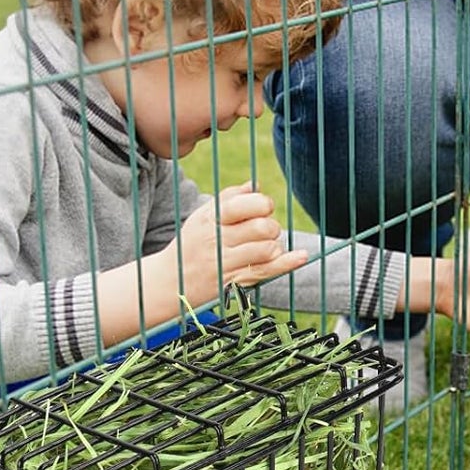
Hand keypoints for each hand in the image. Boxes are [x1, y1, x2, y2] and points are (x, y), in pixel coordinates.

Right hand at [175, 183, 306, 299]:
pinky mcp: (233, 283)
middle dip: (271, 226)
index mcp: (208, 219)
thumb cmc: (190, 246)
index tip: (263, 208)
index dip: (262, 204)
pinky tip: (302, 256)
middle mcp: (216, 241)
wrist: (167, 284)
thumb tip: (255, 185)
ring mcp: (225, 264)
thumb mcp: (200, 218)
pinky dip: (288, 262)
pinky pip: (267, 272)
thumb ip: (227, 199)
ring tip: (265, 246)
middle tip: (265, 231)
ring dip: (274, 245)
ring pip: (267, 249)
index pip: (243, 204)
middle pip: (260, 227)